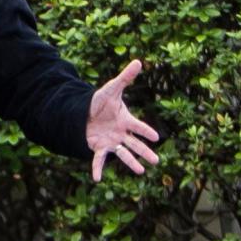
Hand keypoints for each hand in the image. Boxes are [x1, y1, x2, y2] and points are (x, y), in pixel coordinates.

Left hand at [86, 59, 159, 182]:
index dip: (145, 131)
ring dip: (131, 162)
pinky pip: (99, 160)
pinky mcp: (99, 148)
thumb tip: (138, 61)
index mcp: (125, 120)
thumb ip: (125, 78)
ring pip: (123, 153)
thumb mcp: (111, 89)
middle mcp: (121, 133)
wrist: (84, 112)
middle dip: (144, 152)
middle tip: (156, 161)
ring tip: (141, 171)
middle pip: (135, 144)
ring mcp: (111, 142)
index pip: (138, 126)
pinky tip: (97, 179)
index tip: (156, 137)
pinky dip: (97, 169)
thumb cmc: (100, 102)